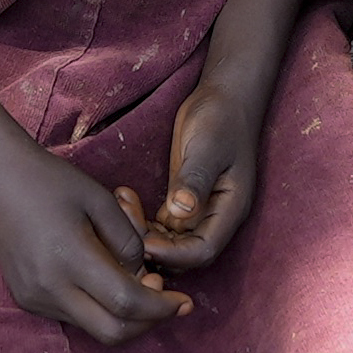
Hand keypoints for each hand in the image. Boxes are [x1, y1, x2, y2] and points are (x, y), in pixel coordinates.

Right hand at [0, 141, 192, 345]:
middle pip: (111, 333)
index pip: (126, 304)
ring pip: (92, 328)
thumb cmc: (51, 180)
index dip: (162, 308)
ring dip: (123, 315)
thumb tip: (143, 278)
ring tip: (135, 281)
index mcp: (69, 259)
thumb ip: (130, 242)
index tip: (184, 301)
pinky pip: (73, 316)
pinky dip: (98, 308)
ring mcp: (33, 298)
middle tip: (165, 298)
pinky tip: (106, 280)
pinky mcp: (25, 299)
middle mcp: (48, 288)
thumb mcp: (101, 201)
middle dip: (147, 323)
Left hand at [139, 75, 267, 273]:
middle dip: (152, 246)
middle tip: (123, 218)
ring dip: (143, 233)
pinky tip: (126, 198)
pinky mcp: (183, 203)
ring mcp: (199, 212)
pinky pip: (162, 227)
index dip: (171, 254)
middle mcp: (216, 218)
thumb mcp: (207, 147)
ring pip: (169, 243)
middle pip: (184, 255)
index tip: (142, 241)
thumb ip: (194, 179)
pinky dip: (143, 221)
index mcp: (230, 210)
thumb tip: (179, 212)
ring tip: (123, 201)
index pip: (202, 251)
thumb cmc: (220, 119)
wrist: (224, 97)